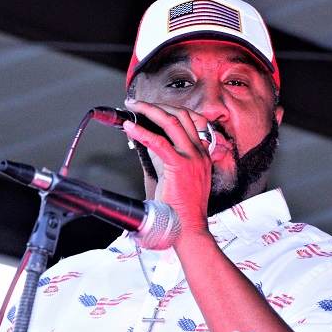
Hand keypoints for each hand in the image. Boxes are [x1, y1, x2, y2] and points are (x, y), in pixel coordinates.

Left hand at [122, 99, 212, 234]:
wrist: (189, 227)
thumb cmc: (182, 208)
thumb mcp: (178, 177)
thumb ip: (166, 158)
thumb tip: (148, 143)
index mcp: (202, 154)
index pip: (190, 121)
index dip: (169, 110)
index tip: (153, 108)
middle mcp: (200, 152)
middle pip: (182, 116)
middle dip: (157, 105)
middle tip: (138, 103)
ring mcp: (192, 158)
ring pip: (172, 123)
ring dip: (149, 111)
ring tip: (133, 107)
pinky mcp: (180, 167)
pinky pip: (159, 143)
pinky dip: (142, 132)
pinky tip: (130, 127)